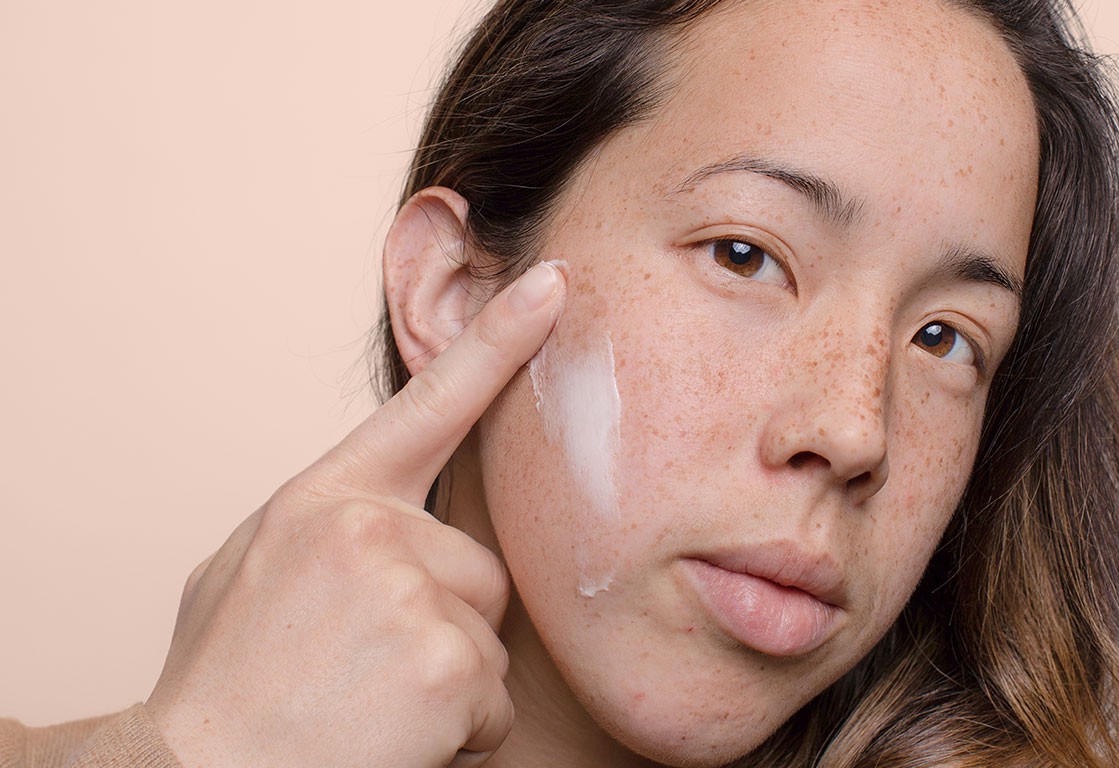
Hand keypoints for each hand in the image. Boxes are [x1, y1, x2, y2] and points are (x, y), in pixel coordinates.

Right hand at [145, 261, 564, 767]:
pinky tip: (391, 742)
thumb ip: (332, 528)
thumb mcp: (251, 570)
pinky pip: (493, 701)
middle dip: (445, 623)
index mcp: (325, 500)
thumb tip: (385, 520)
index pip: (431, 404)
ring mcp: (413, 591)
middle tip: (363, 671)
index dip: (498, 341)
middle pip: (479, 567)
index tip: (552, 285)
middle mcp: (372, 529)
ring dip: (447, 685)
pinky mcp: (449, 662)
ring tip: (366, 708)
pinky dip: (456, 737)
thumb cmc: (223, 688)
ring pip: (488, 637)